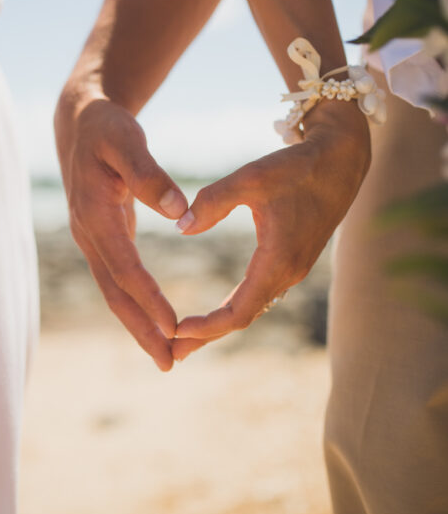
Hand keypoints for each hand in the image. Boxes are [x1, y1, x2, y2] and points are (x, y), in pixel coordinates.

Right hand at [54, 92, 187, 370]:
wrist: (81, 122)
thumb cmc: (106, 128)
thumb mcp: (126, 140)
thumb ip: (149, 174)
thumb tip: (177, 210)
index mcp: (95, 213)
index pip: (124, 266)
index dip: (148, 298)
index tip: (173, 327)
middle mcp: (89, 233)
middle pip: (114, 292)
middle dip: (141, 330)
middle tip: (169, 363)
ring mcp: (93, 238)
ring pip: (114, 291)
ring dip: (138, 324)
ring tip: (165, 354)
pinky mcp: (103, 237)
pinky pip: (118, 278)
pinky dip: (136, 303)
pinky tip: (153, 318)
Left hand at [172, 110, 370, 360]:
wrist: (341, 159)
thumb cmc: (298, 167)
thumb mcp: (251, 177)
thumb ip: (213, 201)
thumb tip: (181, 228)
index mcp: (277, 260)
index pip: (238, 312)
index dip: (206, 328)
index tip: (175, 332)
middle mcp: (288, 272)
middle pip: (243, 318)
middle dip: (207, 336)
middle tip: (172, 353)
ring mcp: (293, 268)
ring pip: (252, 307)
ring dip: (220, 324)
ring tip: (187, 337)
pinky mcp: (293, 258)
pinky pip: (261, 294)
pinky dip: (236, 307)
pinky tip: (220, 310)